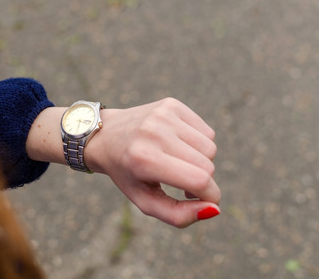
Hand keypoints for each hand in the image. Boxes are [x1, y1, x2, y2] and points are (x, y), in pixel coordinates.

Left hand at [85, 98, 219, 227]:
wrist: (105, 136)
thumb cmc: (127, 173)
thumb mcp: (144, 201)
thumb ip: (178, 215)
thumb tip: (215, 209)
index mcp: (145, 159)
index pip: (199, 180)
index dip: (211, 195)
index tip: (205, 201)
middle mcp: (154, 133)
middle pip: (208, 165)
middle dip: (203, 181)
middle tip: (182, 183)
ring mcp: (164, 115)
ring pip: (210, 148)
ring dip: (201, 161)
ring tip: (178, 163)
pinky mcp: (172, 104)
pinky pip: (207, 131)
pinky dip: (199, 144)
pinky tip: (178, 146)